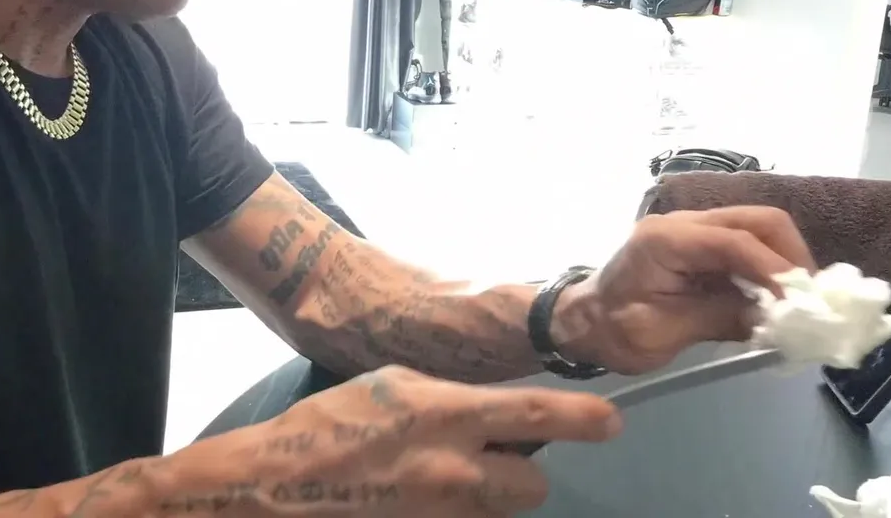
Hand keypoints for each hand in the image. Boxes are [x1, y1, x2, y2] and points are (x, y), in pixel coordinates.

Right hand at [161, 365, 620, 517]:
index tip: (609, 423)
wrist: (281, 484)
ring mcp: (443, 513)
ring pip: (501, 511)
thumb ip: (451, 398)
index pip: (538, 417)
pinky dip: (458, 514)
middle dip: (521, 471)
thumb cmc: (332, 423)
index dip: (584, 420)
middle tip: (490, 456)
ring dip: (488, 497)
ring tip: (445, 477)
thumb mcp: (395, 385)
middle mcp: (455, 469)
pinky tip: (422, 496)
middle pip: (534, 484)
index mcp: (447, 414)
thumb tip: (494, 411)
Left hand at [559, 206, 816, 374]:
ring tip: (798, 303)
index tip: (803, 303)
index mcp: (665, 239)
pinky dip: (769, 269)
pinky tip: (777, 300)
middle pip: (758, 219)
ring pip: (758, 228)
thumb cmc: (611, 330)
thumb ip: (718, 318)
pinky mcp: (702, 246)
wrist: (581, 322)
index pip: (735, 241)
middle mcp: (683, 223)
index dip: (776, 270)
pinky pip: (747, 246)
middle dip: (791, 257)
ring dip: (784, 262)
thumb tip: (774, 318)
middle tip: (809, 300)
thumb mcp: (662, 333)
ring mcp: (694, 230)